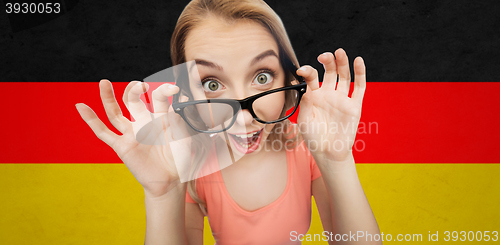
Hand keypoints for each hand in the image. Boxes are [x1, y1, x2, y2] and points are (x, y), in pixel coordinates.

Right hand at [76, 80, 190, 197]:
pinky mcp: (121, 146)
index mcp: (160, 118)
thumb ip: (178, 122)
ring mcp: (130, 134)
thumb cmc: (179, 159)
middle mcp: (143, 122)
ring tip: (104, 82)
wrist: (171, 180)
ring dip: (107, 97)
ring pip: (115, 113)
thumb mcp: (183, 139)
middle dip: (135, 90)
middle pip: (133, 101)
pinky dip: (91, 120)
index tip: (174, 88)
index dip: (164, 91)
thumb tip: (177, 103)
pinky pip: (103, 133)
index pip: (158, 99)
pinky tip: (81, 107)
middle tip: (140, 85)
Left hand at [296, 48, 365, 163]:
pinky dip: (360, 74)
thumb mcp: (305, 120)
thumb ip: (306, 103)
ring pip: (344, 76)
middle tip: (325, 56)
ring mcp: (342, 99)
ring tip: (340, 52)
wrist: (328, 153)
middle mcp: (328, 94)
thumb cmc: (314, 138)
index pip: (312, 78)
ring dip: (342, 63)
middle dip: (328, 62)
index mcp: (314, 96)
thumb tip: (308, 89)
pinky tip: (358, 61)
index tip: (302, 70)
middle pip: (329, 72)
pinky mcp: (354, 105)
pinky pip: (359, 88)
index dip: (308, 71)